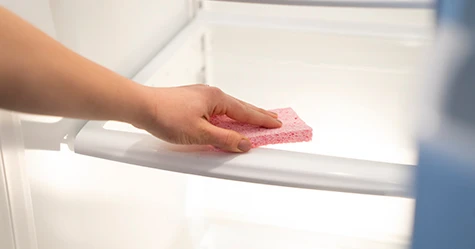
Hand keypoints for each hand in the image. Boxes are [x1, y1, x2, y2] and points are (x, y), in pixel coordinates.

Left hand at [135, 84, 281, 152]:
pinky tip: (226, 123)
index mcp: (217, 99)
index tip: (278, 124)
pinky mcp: (191, 102)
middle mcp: (211, 94)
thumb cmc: (166, 116)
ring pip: (227, 109)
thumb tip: (245, 144)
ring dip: (241, 116)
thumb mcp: (199, 133)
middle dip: (257, 115)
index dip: (263, 120)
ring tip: (253, 122)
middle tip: (273, 119)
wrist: (141, 106)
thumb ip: (224, 140)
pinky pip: (216, 111)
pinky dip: (226, 118)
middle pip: (240, 107)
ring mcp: (201, 97)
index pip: (246, 112)